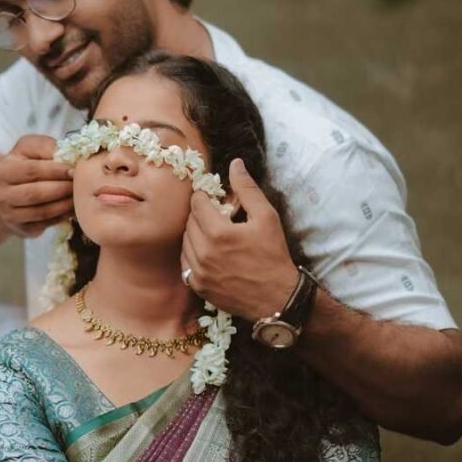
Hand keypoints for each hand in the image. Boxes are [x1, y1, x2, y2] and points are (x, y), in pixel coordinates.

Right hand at [0, 135, 74, 236]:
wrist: (4, 195)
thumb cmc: (23, 167)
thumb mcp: (28, 150)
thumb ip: (45, 146)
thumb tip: (68, 154)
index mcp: (4, 171)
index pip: (32, 171)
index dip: (56, 170)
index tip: (75, 169)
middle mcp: (3, 195)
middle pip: (36, 193)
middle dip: (63, 188)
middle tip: (81, 184)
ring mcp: (10, 215)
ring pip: (43, 211)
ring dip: (65, 204)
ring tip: (80, 195)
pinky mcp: (22, 229)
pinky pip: (47, 223)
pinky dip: (63, 215)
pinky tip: (73, 207)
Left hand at [181, 159, 297, 320]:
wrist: (277, 298)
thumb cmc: (273, 255)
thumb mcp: (266, 217)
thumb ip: (247, 189)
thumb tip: (235, 163)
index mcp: (218, 233)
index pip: (197, 203)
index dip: (205, 198)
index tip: (215, 200)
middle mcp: (203, 252)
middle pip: (189, 221)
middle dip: (200, 215)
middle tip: (217, 217)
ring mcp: (198, 271)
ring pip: (185, 241)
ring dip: (195, 234)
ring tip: (214, 235)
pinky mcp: (197, 286)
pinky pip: (185, 262)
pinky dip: (192, 254)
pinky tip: (208, 253)